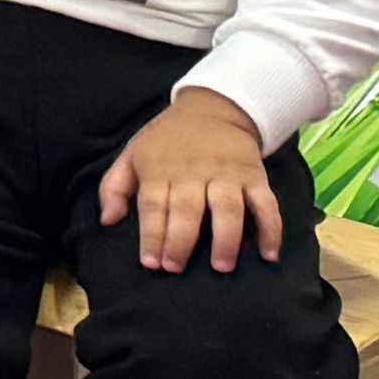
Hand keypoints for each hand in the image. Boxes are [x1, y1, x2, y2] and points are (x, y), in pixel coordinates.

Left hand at [101, 90, 281, 273]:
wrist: (213, 109)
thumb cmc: (166, 141)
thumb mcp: (132, 154)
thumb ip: (115, 187)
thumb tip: (107, 220)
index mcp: (160, 169)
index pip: (153, 205)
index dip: (151, 234)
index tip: (151, 263)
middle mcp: (193, 172)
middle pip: (187, 209)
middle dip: (181, 241)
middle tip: (176, 269)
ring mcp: (227, 175)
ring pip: (227, 207)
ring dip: (226, 238)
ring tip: (222, 267)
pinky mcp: (255, 177)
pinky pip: (266, 204)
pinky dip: (271, 229)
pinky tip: (268, 254)